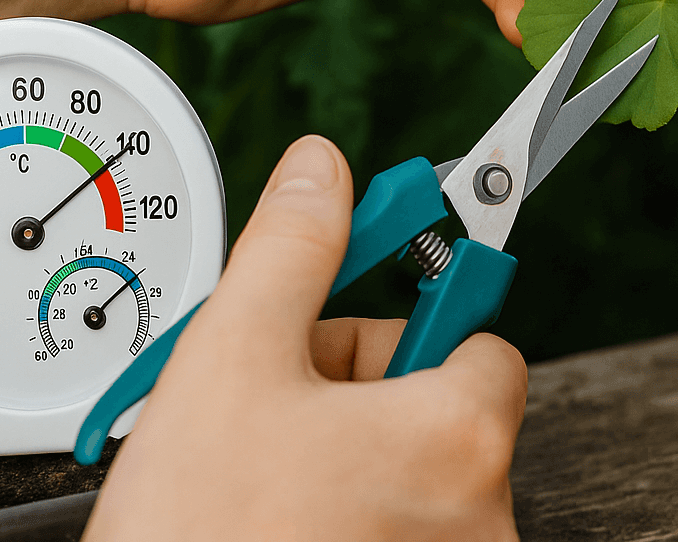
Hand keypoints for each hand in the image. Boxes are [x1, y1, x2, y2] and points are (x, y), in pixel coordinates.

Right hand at [84, 135, 527, 541]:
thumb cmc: (199, 536)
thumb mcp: (229, 361)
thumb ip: (290, 249)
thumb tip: (322, 173)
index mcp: (457, 436)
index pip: (479, 332)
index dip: (403, 309)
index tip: (367, 289)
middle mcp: (479, 513)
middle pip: (434, 399)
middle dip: (351, 383)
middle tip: (270, 400)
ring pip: (406, 467)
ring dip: (339, 446)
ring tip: (254, 467)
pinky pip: (392, 524)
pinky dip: (341, 507)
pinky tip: (270, 514)